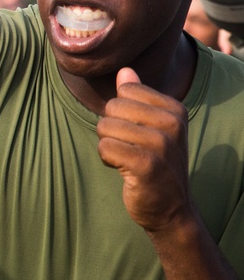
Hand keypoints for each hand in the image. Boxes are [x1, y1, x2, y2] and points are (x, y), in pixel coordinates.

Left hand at [96, 68, 192, 232]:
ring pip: (105, 126)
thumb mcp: (152, 127)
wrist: (171, 209)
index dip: (120, 113)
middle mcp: (172, 123)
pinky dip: (107, 158)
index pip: (126, 91)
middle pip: (112, 107)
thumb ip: (137, 97)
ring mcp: (162, 144)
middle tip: (129, 149)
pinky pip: (104, 146)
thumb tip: (125, 70)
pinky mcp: (147, 164)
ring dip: (108, 145)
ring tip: (127, 159)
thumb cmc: (156, 164)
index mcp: (175, 109)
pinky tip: (123, 169)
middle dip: (111, 129)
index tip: (136, 133)